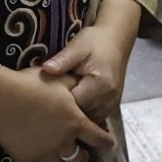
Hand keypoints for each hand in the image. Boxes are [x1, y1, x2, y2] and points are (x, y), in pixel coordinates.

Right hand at [0, 66, 115, 161]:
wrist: (2, 97)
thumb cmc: (32, 84)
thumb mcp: (59, 79)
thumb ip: (73, 85)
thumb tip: (81, 84)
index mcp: (75, 123)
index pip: (97, 137)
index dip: (105, 142)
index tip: (109, 144)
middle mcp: (63, 141)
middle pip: (78, 159)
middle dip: (81, 158)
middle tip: (79, 154)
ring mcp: (43, 153)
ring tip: (56, 158)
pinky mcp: (25, 158)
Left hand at [39, 2, 142, 125]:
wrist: (115, 41)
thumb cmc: (95, 41)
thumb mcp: (77, 46)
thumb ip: (63, 60)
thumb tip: (46, 70)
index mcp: (101, 85)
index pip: (74, 105)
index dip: (58, 102)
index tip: (46, 95)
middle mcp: (109, 99)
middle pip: (80, 117)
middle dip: (65, 111)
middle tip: (49, 100)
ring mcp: (111, 105)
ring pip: (87, 120)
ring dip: (74, 114)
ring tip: (61, 101)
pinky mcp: (110, 107)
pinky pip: (93, 117)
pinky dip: (82, 113)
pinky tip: (73, 103)